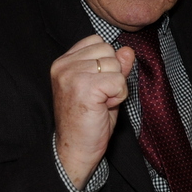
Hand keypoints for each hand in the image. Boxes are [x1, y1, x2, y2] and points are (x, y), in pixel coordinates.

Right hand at [50, 34, 134, 187]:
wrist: (75, 150)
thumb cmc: (87, 122)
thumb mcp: (103, 88)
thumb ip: (114, 67)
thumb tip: (127, 50)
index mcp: (63, 62)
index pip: (97, 41)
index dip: (105, 63)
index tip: (96, 86)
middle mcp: (64, 65)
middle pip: (108, 50)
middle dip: (113, 74)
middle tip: (99, 97)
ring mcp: (73, 75)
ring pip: (116, 65)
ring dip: (116, 86)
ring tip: (100, 103)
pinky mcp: (85, 87)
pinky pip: (120, 81)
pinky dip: (119, 96)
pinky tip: (104, 108)